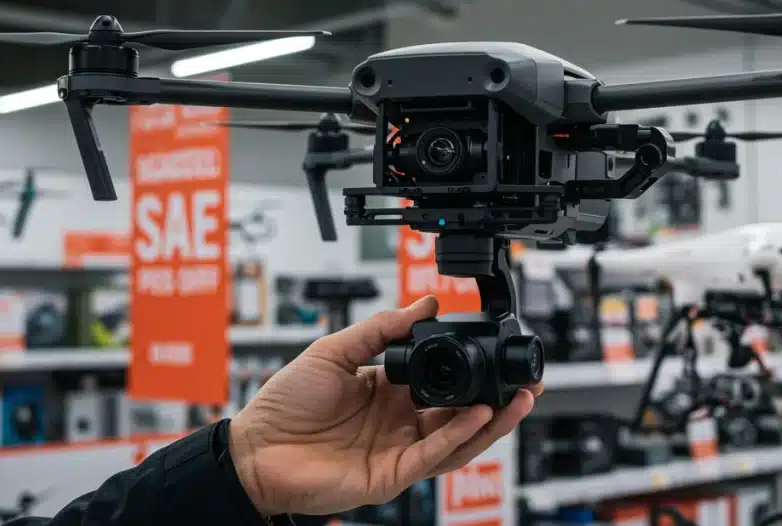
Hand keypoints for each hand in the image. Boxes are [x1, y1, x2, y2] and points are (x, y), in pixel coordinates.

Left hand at [229, 296, 542, 515]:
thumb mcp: (335, 351)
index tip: (497, 351)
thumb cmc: (284, 404)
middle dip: (499, 399)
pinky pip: (433, 455)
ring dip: (492, 421)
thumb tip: (423, 306)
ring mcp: (398, 451)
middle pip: (462, 414)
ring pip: (459, 439)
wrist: (253, 449)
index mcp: (390, 393)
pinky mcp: (391, 475)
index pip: (444, 382)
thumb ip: (381, 329)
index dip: (474, 371)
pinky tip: (479, 414)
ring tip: (519, 399)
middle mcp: (401, 424)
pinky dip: (459, 435)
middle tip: (528, 380)